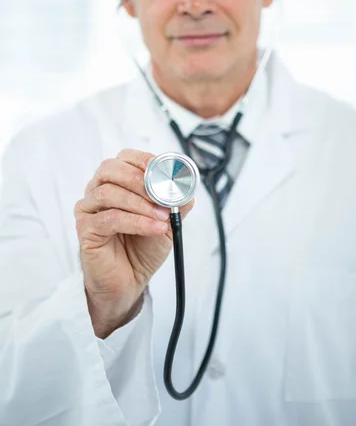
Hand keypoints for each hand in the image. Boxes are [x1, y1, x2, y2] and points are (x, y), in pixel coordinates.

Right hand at [74, 149, 193, 337]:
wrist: (130, 281)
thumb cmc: (143, 247)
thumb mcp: (167, 220)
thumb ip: (177, 202)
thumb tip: (188, 187)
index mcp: (116, 181)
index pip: (125, 157)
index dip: (144, 161)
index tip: (165, 173)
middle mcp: (97, 190)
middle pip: (110, 169)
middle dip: (140, 180)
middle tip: (162, 195)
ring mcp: (89, 209)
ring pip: (109, 193)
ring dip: (140, 203)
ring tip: (162, 217)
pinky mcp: (85, 229)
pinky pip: (108, 219)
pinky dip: (135, 221)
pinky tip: (153, 228)